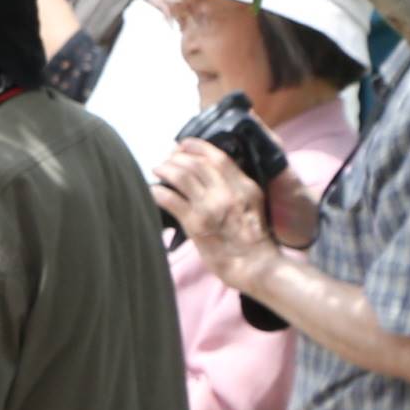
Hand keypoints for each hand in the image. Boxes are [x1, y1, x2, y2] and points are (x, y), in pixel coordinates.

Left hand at [153, 141, 275, 282]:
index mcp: (245, 186)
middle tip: (167, 160)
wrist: (256, 265)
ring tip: (158, 170)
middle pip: (196, 163)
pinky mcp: (196, 223)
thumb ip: (235, 187)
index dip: (196, 146)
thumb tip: (209, 171)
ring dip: (165, 169)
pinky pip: (170, 199)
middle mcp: (228, 193)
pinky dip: (157, 191)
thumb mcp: (252, 204)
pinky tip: (153, 191)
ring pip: (181, 176)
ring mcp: (211, 207)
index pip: (218, 156)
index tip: (183, 144)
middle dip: (176, 157)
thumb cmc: (253, 237)